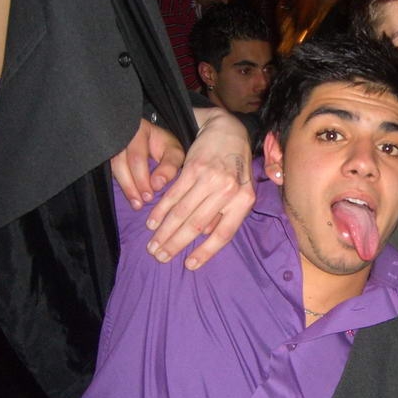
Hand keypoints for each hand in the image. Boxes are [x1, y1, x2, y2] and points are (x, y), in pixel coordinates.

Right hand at [110, 119, 183, 209]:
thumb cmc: (164, 146)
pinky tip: (129, 197)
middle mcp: (121, 136)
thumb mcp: (174, 153)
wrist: (151, 140)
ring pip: (113, 168)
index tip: (151, 193)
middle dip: (133, 185)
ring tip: (136, 204)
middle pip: (121, 163)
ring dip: (126, 188)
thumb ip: (169, 166)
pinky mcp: (108, 155)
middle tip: (143, 202)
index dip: (142, 177)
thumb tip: (157, 184)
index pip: (137, 156)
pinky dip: (121, 185)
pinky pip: (109, 171)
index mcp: (138, 131)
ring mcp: (112, 145)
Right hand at [145, 107, 254, 269]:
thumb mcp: (240, 191)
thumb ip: (225, 214)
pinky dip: (161, 211)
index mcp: (244, 200)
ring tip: (153, 245)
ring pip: (182, 212)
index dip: (206, 252)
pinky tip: (152, 223)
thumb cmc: (235, 167)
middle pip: (198, 225)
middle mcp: (229, 191)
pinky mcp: (193, 168)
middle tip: (160, 257)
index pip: (224, 233)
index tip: (189, 265)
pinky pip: (174, 195)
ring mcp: (211, 179)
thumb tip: (204, 236)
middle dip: (176, 244)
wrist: (227, 132)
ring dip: (164, 231)